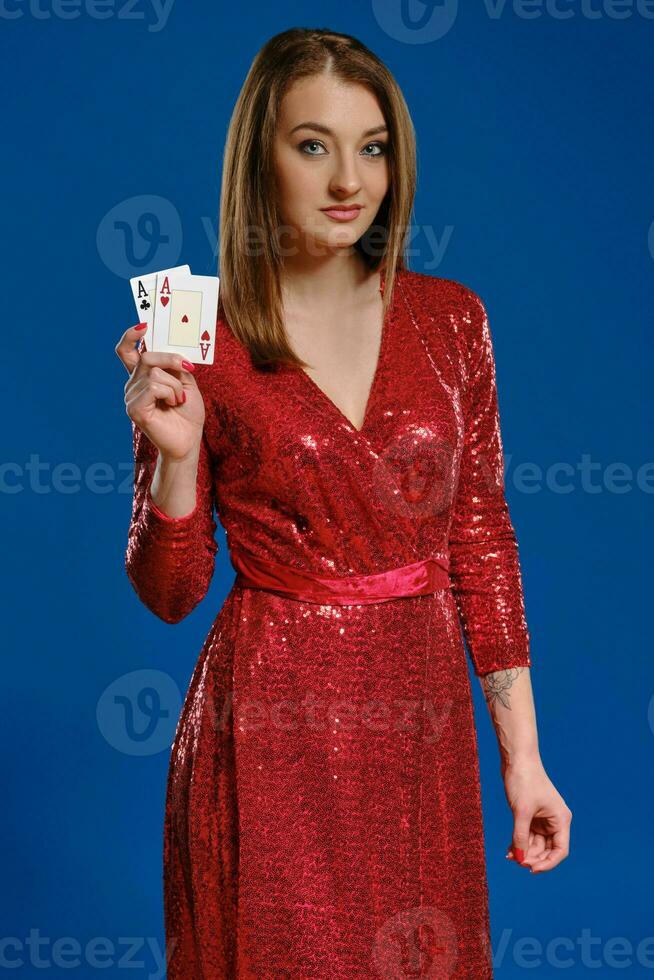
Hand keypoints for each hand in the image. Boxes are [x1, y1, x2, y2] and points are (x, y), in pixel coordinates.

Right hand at [115, 324, 204, 461]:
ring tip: (179, 399)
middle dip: (170, 359)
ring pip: (153, 373)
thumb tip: (171, 351)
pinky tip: (174, 404)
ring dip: (175, 385)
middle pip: (146, 357)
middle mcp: (133, 384)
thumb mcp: (186, 382)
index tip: (144, 325)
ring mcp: (131, 397)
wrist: (189, 441)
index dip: (131, 336)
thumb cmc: (187, 414)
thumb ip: (176, 365)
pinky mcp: (134, 409)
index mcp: (142, 376)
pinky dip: (170, 393)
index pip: (127, 351)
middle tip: (187, 369)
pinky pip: (153, 387)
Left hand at [503, 757, 571, 873]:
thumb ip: (520, 836)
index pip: (560, 850)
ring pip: (536, 843)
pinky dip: (519, 842)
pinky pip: (528, 834)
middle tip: (516, 861)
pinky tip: (509, 850)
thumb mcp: (521, 811)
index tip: (531, 869)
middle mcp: (555, 820)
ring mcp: (543, 818)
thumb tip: (519, 859)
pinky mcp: (531, 814)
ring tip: (509, 856)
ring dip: (524, 851)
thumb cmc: (524, 780)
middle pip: (547, 849)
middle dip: (533, 857)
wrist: (516, 758)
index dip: (548, 863)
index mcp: (561, 819)